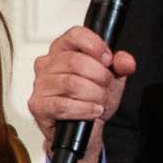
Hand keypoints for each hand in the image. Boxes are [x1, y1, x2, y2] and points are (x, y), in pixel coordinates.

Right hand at [28, 24, 137, 162]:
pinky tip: (92, 111)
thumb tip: (125, 61)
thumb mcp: (112, 78)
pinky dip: (84, 109)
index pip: (75, 35)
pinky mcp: (37, 105)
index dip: (95, 46)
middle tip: (105, 87)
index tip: (108, 60)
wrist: (86, 127)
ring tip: (99, 101)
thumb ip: (120, 65)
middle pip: (75, 61)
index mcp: (62, 49)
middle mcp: (47, 64)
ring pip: (71, 84)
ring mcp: (40, 84)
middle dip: (99, 77)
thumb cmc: (92, 99)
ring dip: (93, 95)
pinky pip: (63, 105)